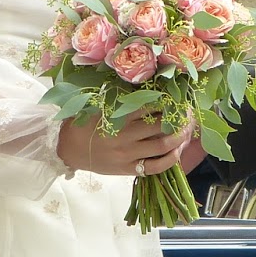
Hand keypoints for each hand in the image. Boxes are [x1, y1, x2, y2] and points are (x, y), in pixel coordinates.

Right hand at [56, 110, 192, 176]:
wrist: (68, 150)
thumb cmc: (84, 124)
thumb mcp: (98, 105)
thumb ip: (120, 98)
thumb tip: (148, 87)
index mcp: (118, 116)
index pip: (151, 106)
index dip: (169, 101)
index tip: (178, 97)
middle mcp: (125, 136)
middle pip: (162, 125)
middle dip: (179, 118)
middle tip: (187, 112)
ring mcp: (128, 154)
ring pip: (163, 146)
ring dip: (180, 136)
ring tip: (187, 129)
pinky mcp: (128, 169)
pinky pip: (156, 167)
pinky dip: (171, 159)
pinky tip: (177, 150)